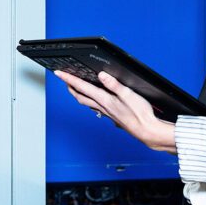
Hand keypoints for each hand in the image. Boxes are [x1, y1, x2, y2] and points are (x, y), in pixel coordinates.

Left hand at [55, 71, 176, 153]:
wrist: (146, 131)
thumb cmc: (140, 115)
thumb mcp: (128, 95)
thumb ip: (114, 84)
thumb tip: (101, 75)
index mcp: (105, 100)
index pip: (82, 87)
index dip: (69, 79)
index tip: (59, 73)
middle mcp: (103, 107)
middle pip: (80, 96)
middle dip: (70, 87)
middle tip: (63, 79)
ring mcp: (107, 113)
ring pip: (87, 102)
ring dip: (78, 94)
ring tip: (74, 87)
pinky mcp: (112, 116)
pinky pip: (95, 107)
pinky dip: (90, 100)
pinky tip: (94, 100)